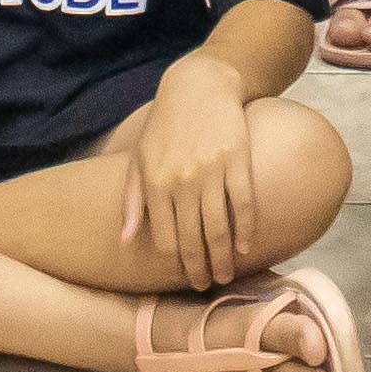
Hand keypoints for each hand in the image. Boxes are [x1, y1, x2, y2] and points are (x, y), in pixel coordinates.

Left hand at [116, 56, 266, 284]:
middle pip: (192, 240)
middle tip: (206, 286)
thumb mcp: (139, 158)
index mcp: (155, 183)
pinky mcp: (237, 161)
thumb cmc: (165, 125)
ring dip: (222, 259)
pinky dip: (245, 230)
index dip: (176, 263)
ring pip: (218, 229)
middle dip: (199, 270)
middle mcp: (182, 181)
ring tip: (226, 276)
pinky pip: (243, 205)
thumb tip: (125, 241)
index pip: (165, 238)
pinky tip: (245, 247)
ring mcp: (211, 171)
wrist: (200, 85)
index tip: (184, 277)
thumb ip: (131, 201)